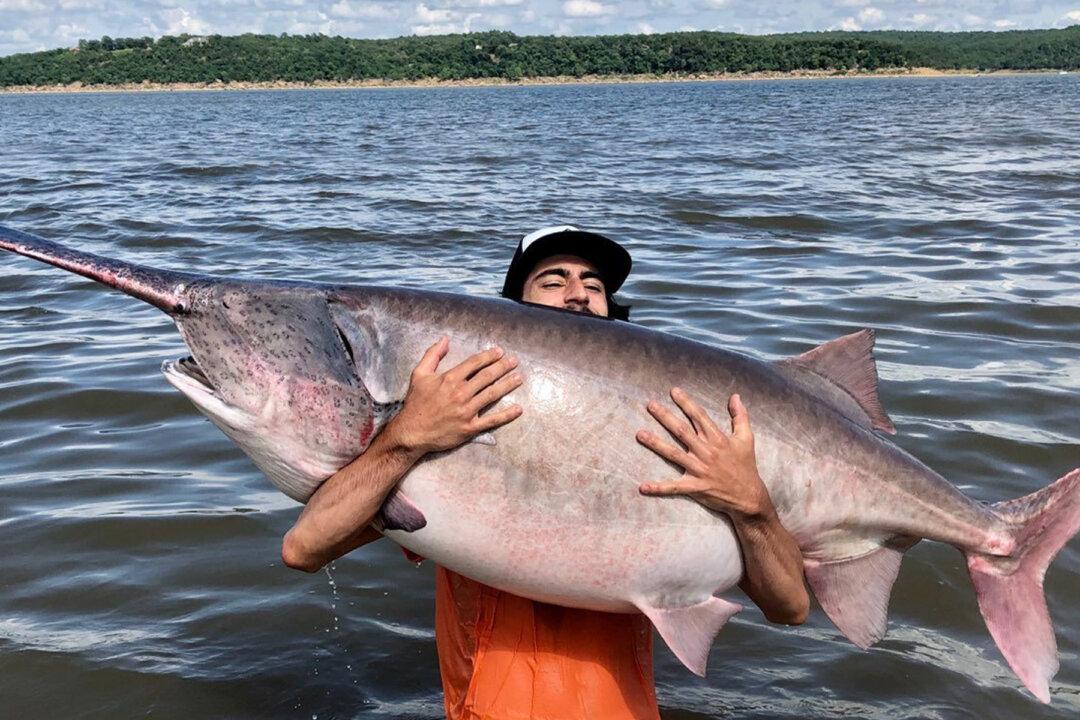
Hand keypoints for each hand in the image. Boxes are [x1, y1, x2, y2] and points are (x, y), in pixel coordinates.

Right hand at [385, 336, 523, 454]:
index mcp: (450, 379)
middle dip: (502, 367)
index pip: (474, 363)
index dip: (489, 356)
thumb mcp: (419, 374)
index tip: (500, 351)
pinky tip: (518, 409)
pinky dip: (506, 415)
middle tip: (514, 361)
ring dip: (507, 385)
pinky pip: (492, 420)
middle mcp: (461, 393)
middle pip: (487, 376)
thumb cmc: (415, 403)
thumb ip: (432, 355)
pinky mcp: (470, 428)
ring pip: (492, 394)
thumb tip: (444, 339)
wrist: (412, 432)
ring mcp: (467, 411)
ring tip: (519, 378)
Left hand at [636, 389, 772, 521]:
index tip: (673, 391)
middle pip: (681, 431)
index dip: (686, 403)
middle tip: (650, 405)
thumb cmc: (746, 465)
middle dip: (665, 416)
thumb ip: (740, 416)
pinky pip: (674, 487)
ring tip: (640, 434)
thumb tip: (735, 396)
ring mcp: (699, 470)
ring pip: (673, 454)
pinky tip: (642, 487)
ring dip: (655, 444)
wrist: (749, 496)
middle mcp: (706, 452)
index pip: (698, 416)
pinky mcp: (695, 487)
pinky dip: (658, 487)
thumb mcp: (746, 438)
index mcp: (717, 439)